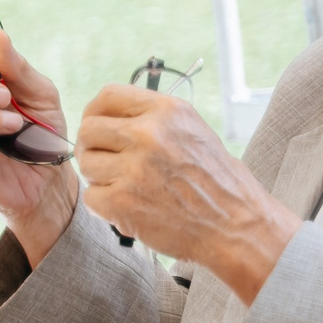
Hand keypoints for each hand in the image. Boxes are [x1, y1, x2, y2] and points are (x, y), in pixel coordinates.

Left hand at [76, 85, 299, 301]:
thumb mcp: (192, 131)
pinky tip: (129, 206)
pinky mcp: (122, 202)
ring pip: (86, 163)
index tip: (99, 127)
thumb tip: (108, 116)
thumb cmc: (215, 181)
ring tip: (128, 186)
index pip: (108, 96)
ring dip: (99, 177)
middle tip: (110, 162)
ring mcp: (133, 169)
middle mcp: (148, 135)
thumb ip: (152, 119)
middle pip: (89, 129)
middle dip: (94, 147)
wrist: (236, 226)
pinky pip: (91, 196)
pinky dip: (104, 205)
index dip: (96, 112)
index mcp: (167, 112)